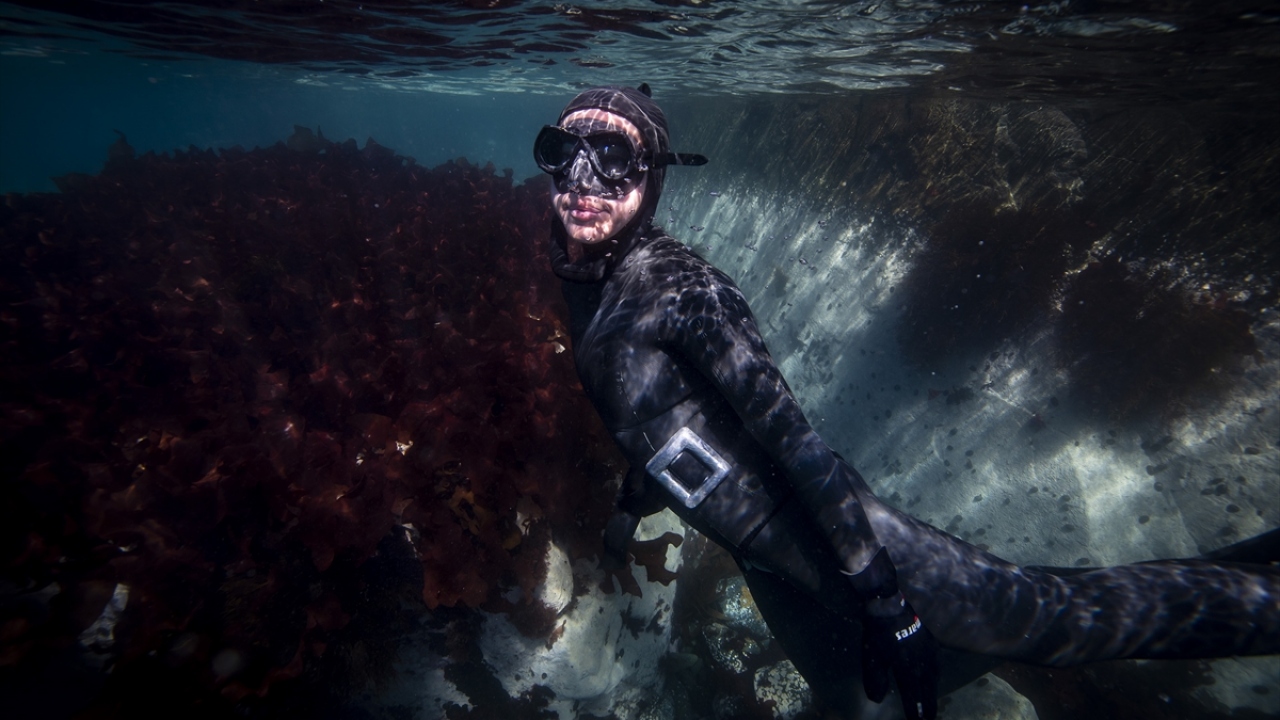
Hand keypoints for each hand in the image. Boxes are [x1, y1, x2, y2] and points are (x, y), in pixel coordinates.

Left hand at [847, 547, 938, 719]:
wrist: (890, 605)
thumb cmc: (879, 632)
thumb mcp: (873, 658)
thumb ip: (876, 681)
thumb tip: (878, 699)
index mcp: (909, 670)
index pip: (913, 697)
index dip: (914, 711)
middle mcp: (923, 664)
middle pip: (928, 690)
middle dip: (928, 706)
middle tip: (929, 718)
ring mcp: (930, 652)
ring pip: (935, 678)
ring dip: (934, 691)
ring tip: (932, 701)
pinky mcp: (931, 642)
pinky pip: (937, 665)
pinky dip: (935, 676)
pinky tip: (934, 676)